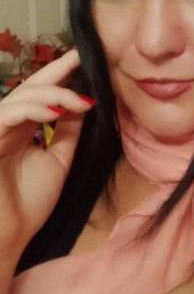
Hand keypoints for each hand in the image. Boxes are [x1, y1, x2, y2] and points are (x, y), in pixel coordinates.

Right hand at [0, 49, 93, 255]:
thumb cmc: (28, 204)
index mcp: (23, 128)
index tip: (85, 58)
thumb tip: (83, 104)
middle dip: (57, 70)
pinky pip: (7, 114)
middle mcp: (8, 124)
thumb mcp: (58, 160)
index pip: (44, 95)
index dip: (62, 75)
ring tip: (80, 101)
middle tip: (82, 56)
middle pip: (32, 87)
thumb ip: (67, 131)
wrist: (6, 237)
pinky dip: (32, 109)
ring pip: (21, 97)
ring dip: (53, 94)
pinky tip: (55, 111)